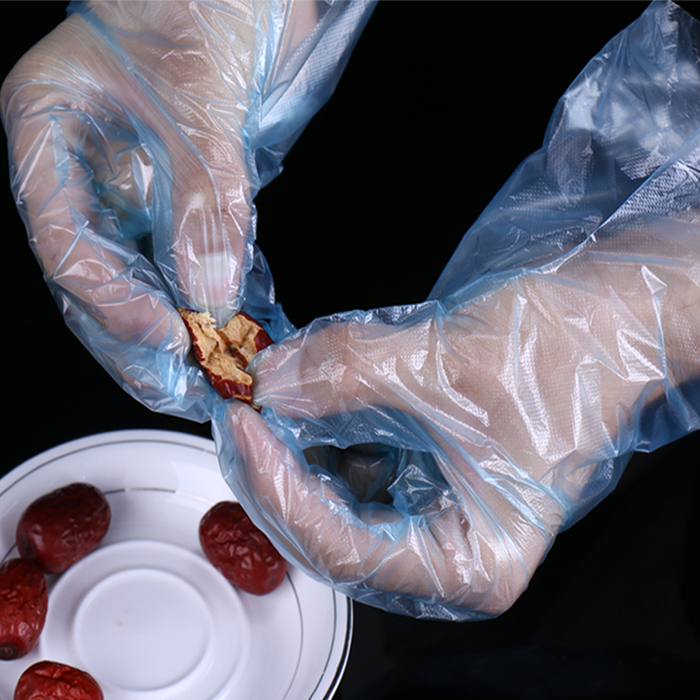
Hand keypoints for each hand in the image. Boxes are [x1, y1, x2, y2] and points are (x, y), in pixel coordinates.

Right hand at [0, 0, 370, 418]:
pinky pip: (179, 263)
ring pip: (134, 281)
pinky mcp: (171, 200)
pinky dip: (201, 300)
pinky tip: (224, 332)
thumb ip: (202, 198)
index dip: (108, 300)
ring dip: (170, 333)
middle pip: (93, 280)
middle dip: (135, 340)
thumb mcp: (197, 101)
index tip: (159, 335)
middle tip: (178, 386)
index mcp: (47, 133)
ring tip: (204, 377)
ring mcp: (124, 189)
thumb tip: (208, 289)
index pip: (62, 242)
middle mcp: (78, 172)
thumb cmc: (198, 7)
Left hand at [216, 219, 699, 618]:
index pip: (348, 551)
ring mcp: (433, 511)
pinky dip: (322, 427)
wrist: (607, 316)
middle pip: (331, 531)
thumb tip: (272, 382)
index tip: (245, 429)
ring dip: (296, 445)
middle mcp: (449, 549)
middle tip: (240, 412)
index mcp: (474, 561)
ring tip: (270, 395)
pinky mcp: (422, 471)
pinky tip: (308, 389)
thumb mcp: (447, 363)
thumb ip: (348, 373)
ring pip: (334, 494)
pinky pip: (351, 462)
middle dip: (279, 469)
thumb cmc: (565, 351)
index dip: (282, 491)